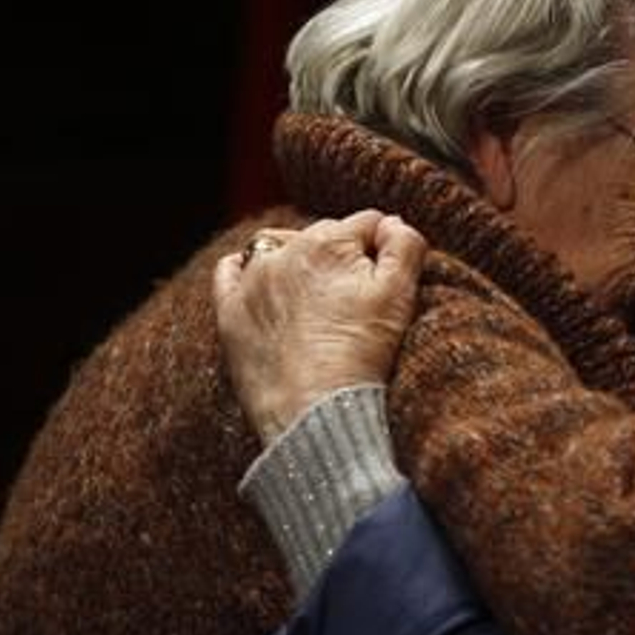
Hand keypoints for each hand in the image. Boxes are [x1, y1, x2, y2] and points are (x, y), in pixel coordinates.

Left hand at [213, 210, 426, 443]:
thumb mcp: (400, 294)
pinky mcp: (230, 312)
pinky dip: (245, 270)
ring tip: (318, 293)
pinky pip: (230, 271)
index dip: (386, 248)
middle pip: (325, 235)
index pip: (367, 224)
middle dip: (344, 255)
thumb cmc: (362, 353)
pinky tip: (262, 282)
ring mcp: (251, 281)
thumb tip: (393, 223)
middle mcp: (283, 251)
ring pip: (278, 248)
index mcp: (327, 242)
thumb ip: (405, 244)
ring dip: (299, 259)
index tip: (391, 279)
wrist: (314, 411)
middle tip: (360, 296)